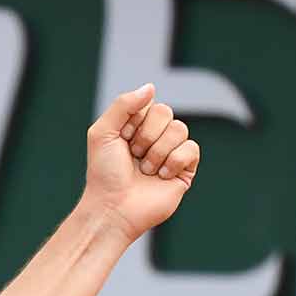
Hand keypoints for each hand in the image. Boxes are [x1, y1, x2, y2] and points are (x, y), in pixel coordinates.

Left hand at [82, 84, 200, 242]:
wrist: (113, 208)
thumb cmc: (104, 173)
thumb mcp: (102, 131)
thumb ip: (124, 104)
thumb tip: (152, 87)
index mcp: (137, 125)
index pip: (149, 104)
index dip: (135, 122)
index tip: (122, 141)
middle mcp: (156, 137)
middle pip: (166, 113)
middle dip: (147, 136)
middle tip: (134, 156)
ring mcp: (171, 153)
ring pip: (180, 129)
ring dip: (158, 152)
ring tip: (146, 170)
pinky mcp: (185, 170)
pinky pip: (192, 149)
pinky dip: (174, 162)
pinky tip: (161, 177)